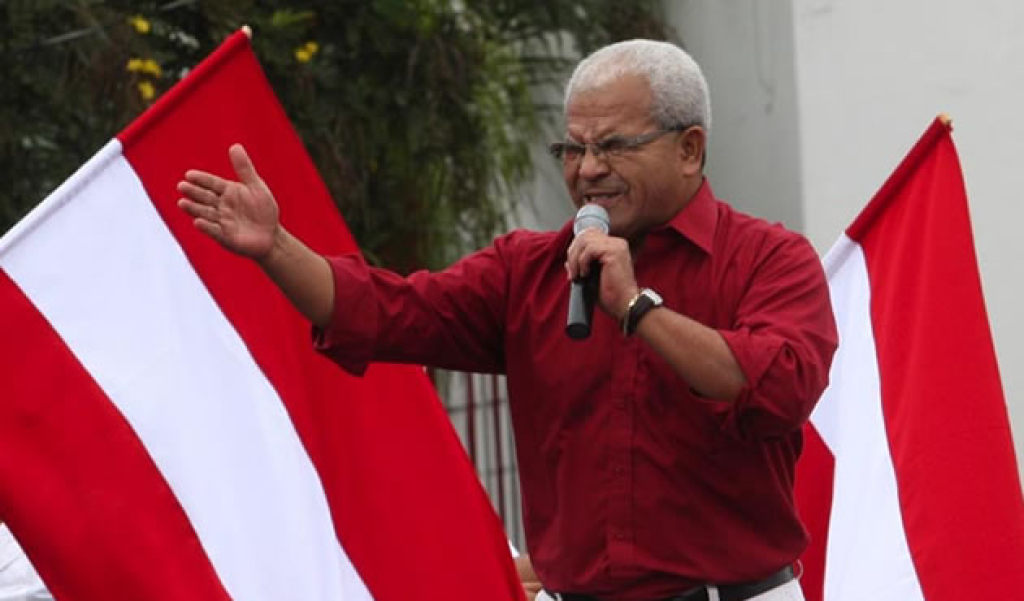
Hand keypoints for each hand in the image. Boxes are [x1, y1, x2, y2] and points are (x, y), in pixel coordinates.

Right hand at [177, 144, 279, 259]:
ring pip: (205, 213)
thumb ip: (244, 168)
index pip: (212, 183)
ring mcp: (222, 221)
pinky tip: (197, 222)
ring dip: (194, 208)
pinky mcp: (225, 237)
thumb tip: (235, 146)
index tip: (189, 174)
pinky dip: (206, 227)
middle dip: (193, 192)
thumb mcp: (256, 186)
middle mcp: (222, 206)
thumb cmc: (263, 210)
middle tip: (181, 186)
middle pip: (205, 197)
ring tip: (182, 203)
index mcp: (228, 192)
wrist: (271, 235)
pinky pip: (215, 231)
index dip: (201, 179)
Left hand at [565, 229, 639, 319]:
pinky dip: (582, 262)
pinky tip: (585, 274)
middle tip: (572, 273)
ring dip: (575, 259)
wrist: (623, 305)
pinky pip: (590, 249)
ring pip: (585, 240)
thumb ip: (580, 266)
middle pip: (585, 235)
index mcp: (613, 246)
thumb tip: (567, 261)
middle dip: (573, 253)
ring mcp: (616, 245)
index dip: (576, 249)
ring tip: (577, 275)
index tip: (572, 268)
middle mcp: (616, 243)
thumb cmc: (610, 295)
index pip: (589, 235)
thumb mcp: (590, 278)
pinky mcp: (614, 252)